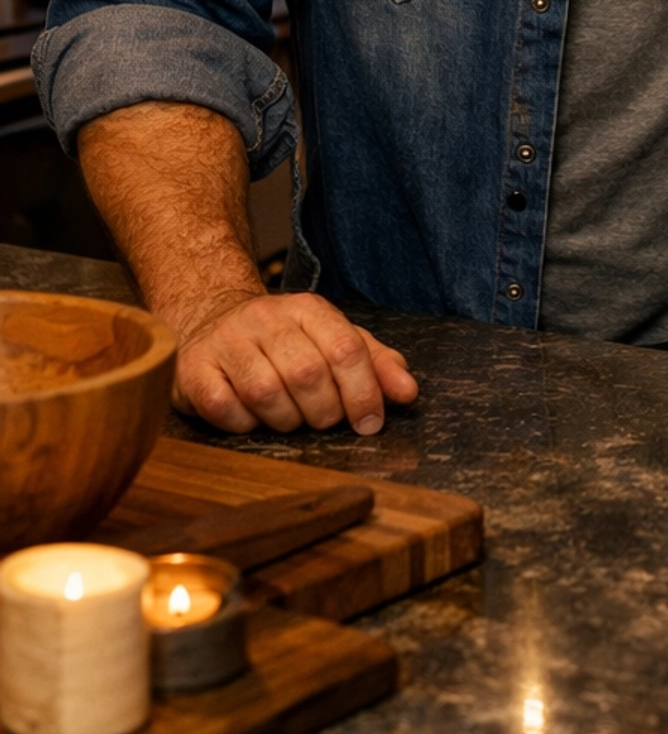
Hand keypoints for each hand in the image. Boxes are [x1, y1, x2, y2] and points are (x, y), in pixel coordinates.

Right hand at [171, 290, 419, 435]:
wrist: (213, 318)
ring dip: (286, 420)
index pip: (345, 348)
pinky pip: (225, 408)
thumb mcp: (333, 339)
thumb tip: (408, 392)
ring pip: (266, 392)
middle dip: (324, 412)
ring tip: (289, 417)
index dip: (363, 392)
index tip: (370, 423)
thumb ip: (374, 363)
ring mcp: (226, 341)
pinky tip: (252, 417)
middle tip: (323, 420)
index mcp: (307, 309)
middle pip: (308, 374)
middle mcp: (265, 317)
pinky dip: (245, 424)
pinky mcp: (195, 369)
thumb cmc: (284, 340)